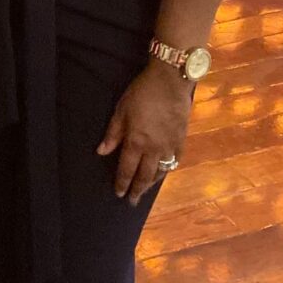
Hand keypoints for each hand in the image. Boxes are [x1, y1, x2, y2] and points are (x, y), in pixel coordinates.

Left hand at [97, 60, 192, 205]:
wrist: (171, 81)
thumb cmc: (142, 92)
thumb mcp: (121, 109)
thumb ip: (112, 133)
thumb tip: (101, 152)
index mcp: (136, 142)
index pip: (126, 169)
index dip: (122, 182)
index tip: (118, 193)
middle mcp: (153, 149)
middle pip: (144, 175)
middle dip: (137, 190)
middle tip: (132, 201)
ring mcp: (169, 146)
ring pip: (160, 171)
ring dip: (152, 183)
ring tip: (146, 191)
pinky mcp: (181, 139)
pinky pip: (175, 161)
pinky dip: (168, 169)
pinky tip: (165, 172)